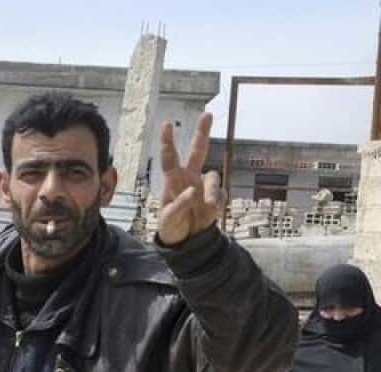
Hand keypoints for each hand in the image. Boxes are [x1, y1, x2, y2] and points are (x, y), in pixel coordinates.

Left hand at [157, 113, 224, 245]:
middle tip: (207, 114)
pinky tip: (210, 213)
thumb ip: (178, 205)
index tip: (167, 124)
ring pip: (213, 177)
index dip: (168, 141)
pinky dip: (217, 204)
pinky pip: (221, 195)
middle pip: (197, 151)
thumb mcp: (168, 219)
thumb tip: (192, 191)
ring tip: (209, 206)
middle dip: (202, 133)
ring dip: (211, 191)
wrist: (187, 241)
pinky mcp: (216, 197)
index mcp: (173, 180)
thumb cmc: (171, 226)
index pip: (169, 158)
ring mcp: (204, 186)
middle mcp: (190, 177)